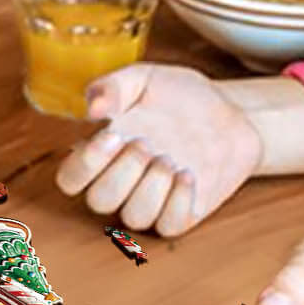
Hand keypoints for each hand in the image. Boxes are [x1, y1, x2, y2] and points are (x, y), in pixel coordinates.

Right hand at [54, 63, 261, 235]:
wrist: (232, 113)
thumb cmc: (182, 96)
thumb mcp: (144, 78)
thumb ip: (113, 87)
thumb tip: (92, 109)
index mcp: (104, 152)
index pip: (71, 178)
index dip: (84, 165)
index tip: (112, 135)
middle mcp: (123, 181)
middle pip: (99, 201)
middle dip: (122, 173)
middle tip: (147, 143)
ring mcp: (153, 200)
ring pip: (134, 217)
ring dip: (150, 187)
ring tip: (171, 158)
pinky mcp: (182, 214)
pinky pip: (168, 226)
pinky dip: (177, 202)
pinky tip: (188, 174)